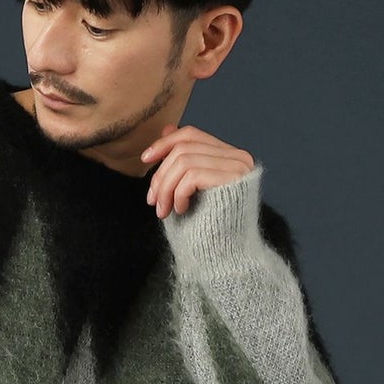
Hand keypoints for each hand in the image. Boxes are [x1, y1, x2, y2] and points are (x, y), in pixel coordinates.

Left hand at [141, 123, 255, 217]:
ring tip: (163, 211)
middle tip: (152, 201)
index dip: (165, 143)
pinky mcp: (234, 180)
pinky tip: (180, 210)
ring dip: (165, 188)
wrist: (224, 256)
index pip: (191, 134)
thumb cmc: (206, 226)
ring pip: (184, 161)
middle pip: (184, 147)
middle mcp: (239, 157)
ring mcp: (239, 167)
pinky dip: (178, 193)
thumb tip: (166, 128)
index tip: (144, 160)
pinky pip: (192, 175)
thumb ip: (182, 158)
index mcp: (229, 156)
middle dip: (160, 175)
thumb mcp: (187, 188)